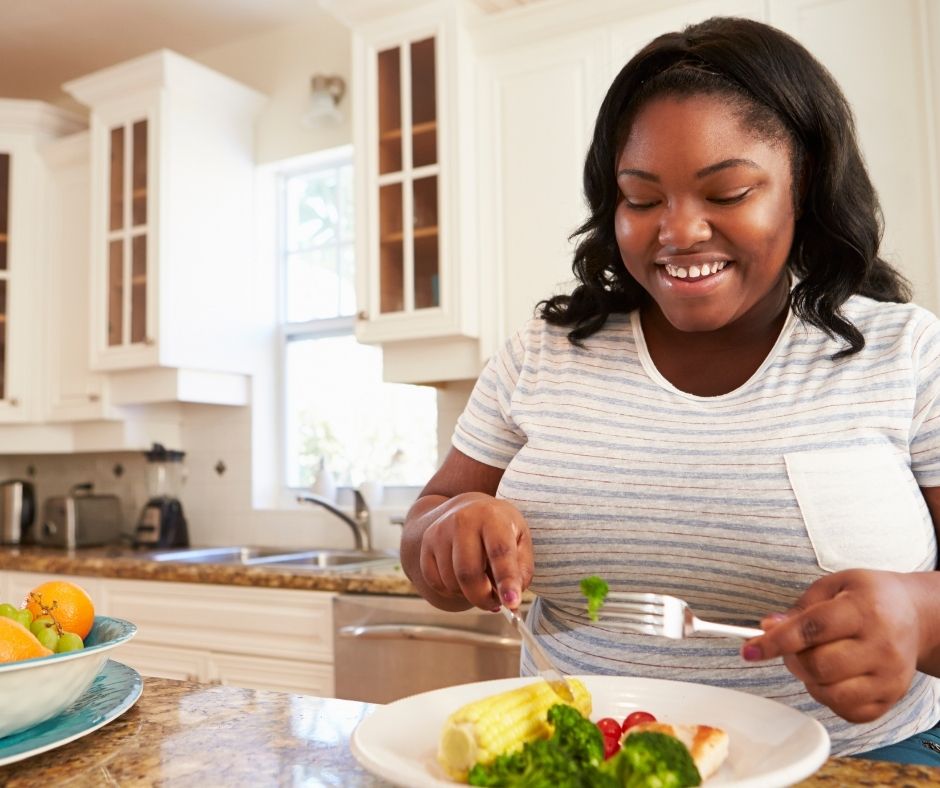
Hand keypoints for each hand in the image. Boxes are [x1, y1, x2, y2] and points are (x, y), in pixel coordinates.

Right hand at [418, 492, 532, 611]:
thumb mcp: (520, 539)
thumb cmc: (499, 528)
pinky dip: (452, 591)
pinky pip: (436, 583)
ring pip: (451, 582)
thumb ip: (521, 570)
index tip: (512, 603)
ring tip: (481, 583)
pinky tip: (462, 579)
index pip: (499, 552)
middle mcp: (462, 520)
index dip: (506, 580)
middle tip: (495, 604)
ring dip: (468, 594)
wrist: (465, 507)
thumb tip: (511, 602)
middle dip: (483, 598)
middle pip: (468, 573)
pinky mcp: (426, 545)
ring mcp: (440, 532)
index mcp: (492, 516)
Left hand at [742, 569, 919, 722]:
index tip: (749, 649)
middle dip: (791, 659)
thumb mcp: (832, 587)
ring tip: (815, 659)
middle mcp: (881, 646)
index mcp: (863, 610)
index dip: (775, 641)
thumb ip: (798, 609)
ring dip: (808, 680)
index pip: (811, 630)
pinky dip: (828, 697)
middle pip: (818, 666)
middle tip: (791, 647)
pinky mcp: (891, 699)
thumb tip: (767, 629)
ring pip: (830, 693)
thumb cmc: (867, 597)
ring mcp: (889, 677)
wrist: (915, 615)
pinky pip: (847, 711)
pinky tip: (833, 677)